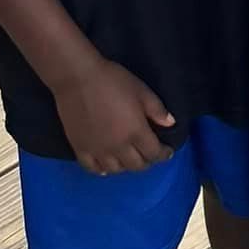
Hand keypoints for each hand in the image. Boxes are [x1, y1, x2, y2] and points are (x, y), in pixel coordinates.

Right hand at [54, 58, 175, 174]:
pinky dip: (102, 170)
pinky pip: (92, 168)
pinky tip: (105, 166)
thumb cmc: (113, 81)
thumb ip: (157, 110)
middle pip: (136, 165)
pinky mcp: (80, 149)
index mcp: (136, 132)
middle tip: (149, 154)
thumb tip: (170, 124)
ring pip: (115, 170)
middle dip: (147, 161)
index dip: (163, 154)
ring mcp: (97, 150)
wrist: (78, 78)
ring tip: (129, 158)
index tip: (167, 151)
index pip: (154, 153)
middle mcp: (118, 147)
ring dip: (126, 166)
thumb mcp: (141, 90)